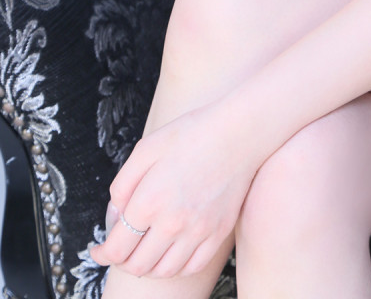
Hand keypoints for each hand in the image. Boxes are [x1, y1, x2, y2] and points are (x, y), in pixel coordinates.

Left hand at [90, 103, 258, 278]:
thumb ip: (122, 185)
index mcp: (149, 200)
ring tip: (144, 252)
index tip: (98, 250)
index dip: (102, 254)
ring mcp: (198, 231)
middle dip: (121, 262)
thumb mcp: (146, 148)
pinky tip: (170, 253)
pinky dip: (176, 268)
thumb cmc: (191, 134)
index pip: (116, 248)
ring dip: (147, 268)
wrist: (239, 131)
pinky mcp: (218, 233)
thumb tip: (114, 217)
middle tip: (120, 251)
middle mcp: (172, 222)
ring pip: (163, 272)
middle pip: (137, 265)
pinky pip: (191, 267)